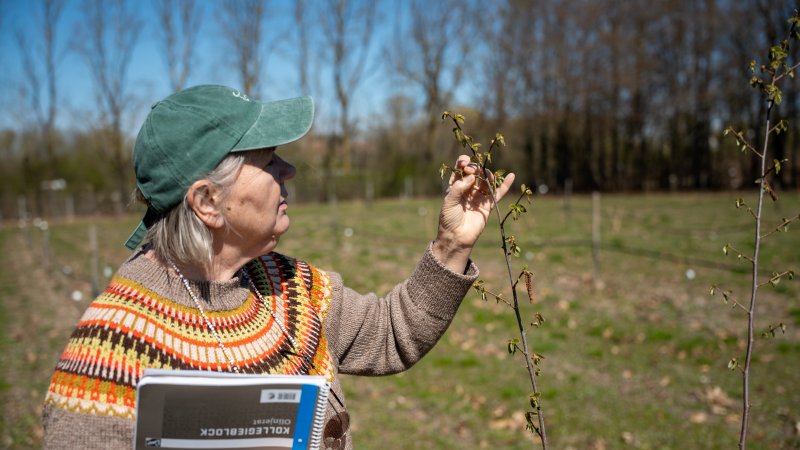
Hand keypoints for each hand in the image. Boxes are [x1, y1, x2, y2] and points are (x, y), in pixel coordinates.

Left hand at [432, 155, 514, 272]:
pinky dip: (505, 185)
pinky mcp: (488, 204)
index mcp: (455, 185)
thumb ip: (458, 188)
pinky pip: (498, 193)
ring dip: (487, 174)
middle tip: (473, 171)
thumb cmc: (449, 219)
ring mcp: (478, 196)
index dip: (464, 162)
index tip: (465, 164)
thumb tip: (471, 177)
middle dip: (475, 167)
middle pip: (475, 172)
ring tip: (486, 176)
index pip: (460, 168)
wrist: (457, 237)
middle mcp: (468, 188)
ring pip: (486, 180)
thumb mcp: (449, 202)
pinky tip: (511, 176)